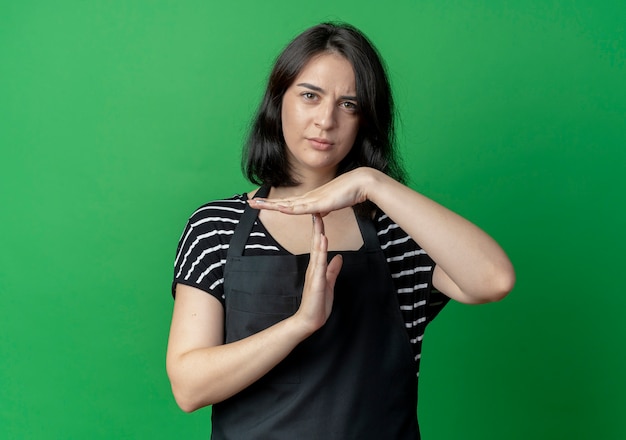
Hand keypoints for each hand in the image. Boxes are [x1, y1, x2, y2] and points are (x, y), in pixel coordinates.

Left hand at [248, 168, 373, 215]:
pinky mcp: (320, 203)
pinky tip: (279, 209)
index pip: (288, 203)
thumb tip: (319, 214)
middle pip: (282, 202)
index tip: (261, 203)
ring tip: (255, 204)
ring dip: (270, 204)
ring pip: (287, 204)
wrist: (360, 183)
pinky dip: (289, 209)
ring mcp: (313, 199)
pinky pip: (302, 208)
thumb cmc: (348, 192)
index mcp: (310, 199)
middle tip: (249, 203)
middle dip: (266, 202)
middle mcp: (308, 198)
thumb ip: (324, 209)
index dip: (274, 203)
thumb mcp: (332, 204)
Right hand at [293, 213, 342, 334]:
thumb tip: (339, 257)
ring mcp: (314, 274)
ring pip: (317, 251)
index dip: (320, 231)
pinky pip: (320, 264)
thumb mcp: (329, 283)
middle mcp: (314, 268)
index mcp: (317, 267)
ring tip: (319, 222)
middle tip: (317, 211)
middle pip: (316, 244)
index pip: (319, 246)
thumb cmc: (318, 304)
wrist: (310, 320)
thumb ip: (333, 270)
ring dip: (319, 236)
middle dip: (317, 228)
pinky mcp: (316, 281)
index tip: (320, 217)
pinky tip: (323, 242)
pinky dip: (322, 252)